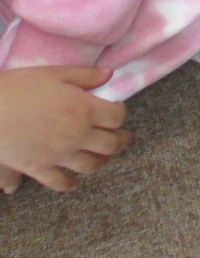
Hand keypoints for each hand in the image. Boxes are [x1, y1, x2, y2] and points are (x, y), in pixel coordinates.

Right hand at [0, 66, 130, 193]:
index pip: (117, 117)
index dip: (120, 112)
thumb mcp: (54, 73)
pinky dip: (70, 183)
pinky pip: (61, 182)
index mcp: (85, 110)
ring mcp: (60, 155)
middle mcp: (78, 136)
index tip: (117, 109)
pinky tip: (73, 182)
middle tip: (122, 137)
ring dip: (101, 161)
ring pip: (92, 165)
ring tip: (103, 156)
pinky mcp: (40, 168)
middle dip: (120, 140)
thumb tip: (109, 73)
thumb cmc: (19, 86)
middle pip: (111, 144)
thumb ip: (85, 75)